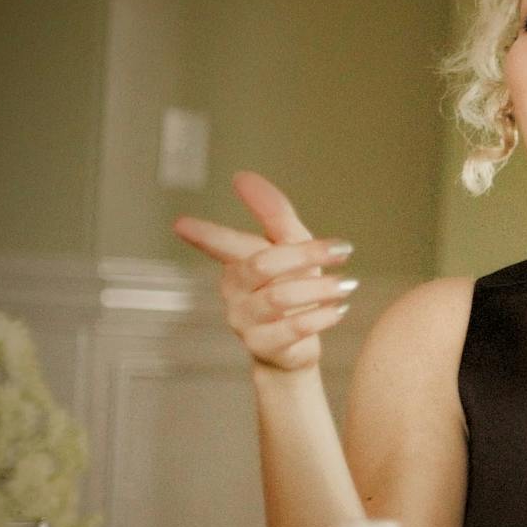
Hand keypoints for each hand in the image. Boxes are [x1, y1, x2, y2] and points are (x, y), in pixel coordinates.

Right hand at [173, 172, 356, 372]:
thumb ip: (272, 213)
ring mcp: (243, 321)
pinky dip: (320, 316)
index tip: (181, 224)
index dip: (205, 234)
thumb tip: (243, 177)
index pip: (222, 245)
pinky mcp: (262, 346)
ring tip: (345, 284)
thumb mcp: (289, 246)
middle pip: (262, 264)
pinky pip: (292, 329)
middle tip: (342, 251)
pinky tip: (338, 310)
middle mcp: (233, 291)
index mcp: (237, 263)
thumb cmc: (291, 288)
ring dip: (318, 288)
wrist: (294, 348)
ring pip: (279, 298)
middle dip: (305, 255)